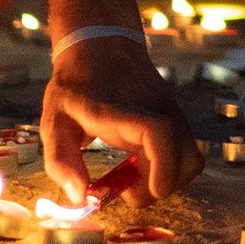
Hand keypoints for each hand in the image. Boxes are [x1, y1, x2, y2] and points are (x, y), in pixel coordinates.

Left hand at [42, 32, 202, 203]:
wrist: (102, 46)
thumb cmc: (76, 85)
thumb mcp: (54, 121)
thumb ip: (61, 161)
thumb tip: (80, 196)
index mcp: (125, 110)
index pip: (159, 135)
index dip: (161, 169)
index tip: (145, 192)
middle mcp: (158, 111)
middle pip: (186, 159)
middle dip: (159, 186)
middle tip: (125, 188)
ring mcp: (172, 114)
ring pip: (190, 159)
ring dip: (165, 178)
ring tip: (132, 174)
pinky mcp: (176, 119)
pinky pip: (183, 152)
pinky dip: (166, 167)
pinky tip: (138, 161)